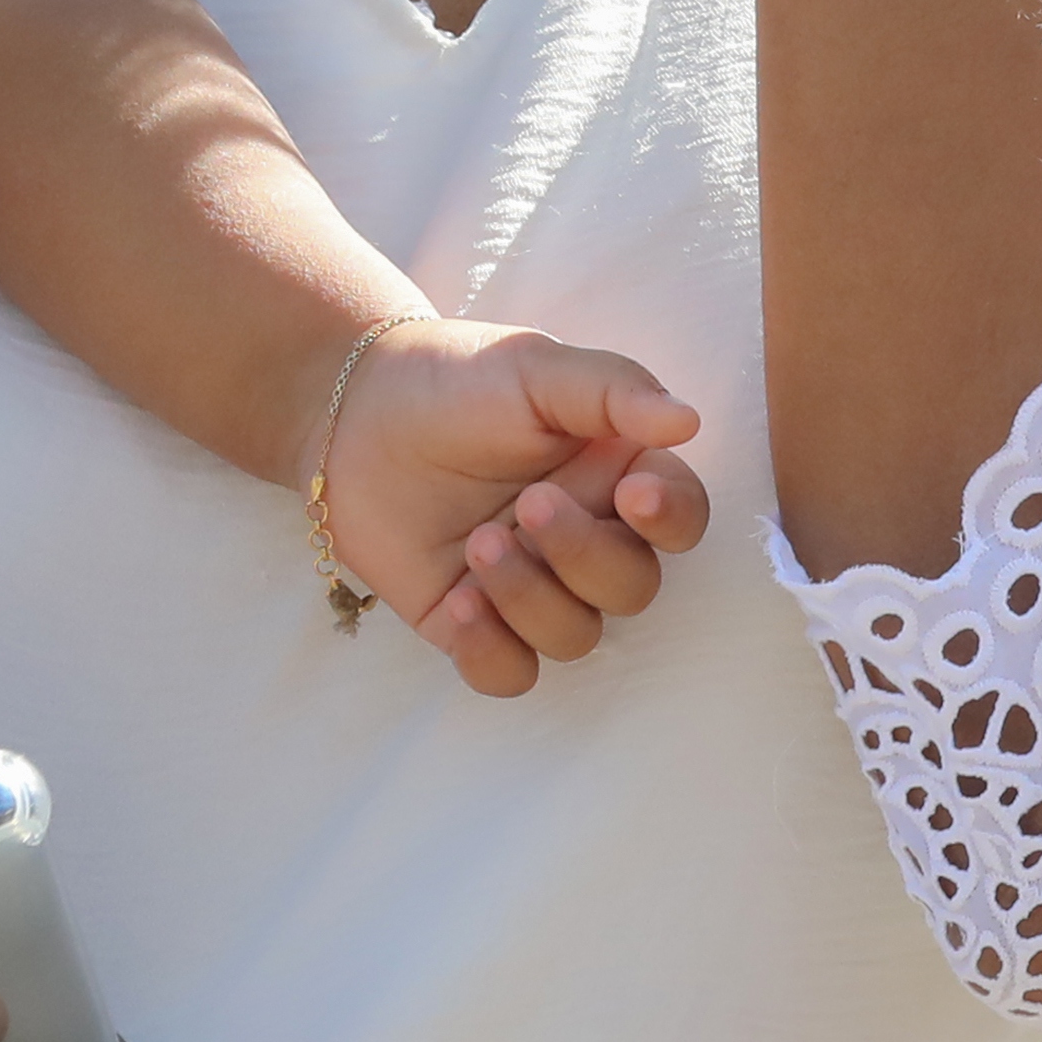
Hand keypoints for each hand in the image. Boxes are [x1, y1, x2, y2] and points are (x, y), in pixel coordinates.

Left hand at [330, 325, 711, 696]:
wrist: (351, 412)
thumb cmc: (454, 380)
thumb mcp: (535, 368)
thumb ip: (615, 390)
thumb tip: (690, 421)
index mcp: (614, 472)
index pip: (680, 517)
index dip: (671, 520)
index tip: (633, 494)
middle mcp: (582, 535)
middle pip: (632, 588)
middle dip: (585, 556)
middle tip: (527, 507)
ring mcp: (529, 585)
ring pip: (575, 636)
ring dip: (532, 599)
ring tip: (477, 545)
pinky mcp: (470, 623)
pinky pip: (510, 674)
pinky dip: (494, 652)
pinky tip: (461, 604)